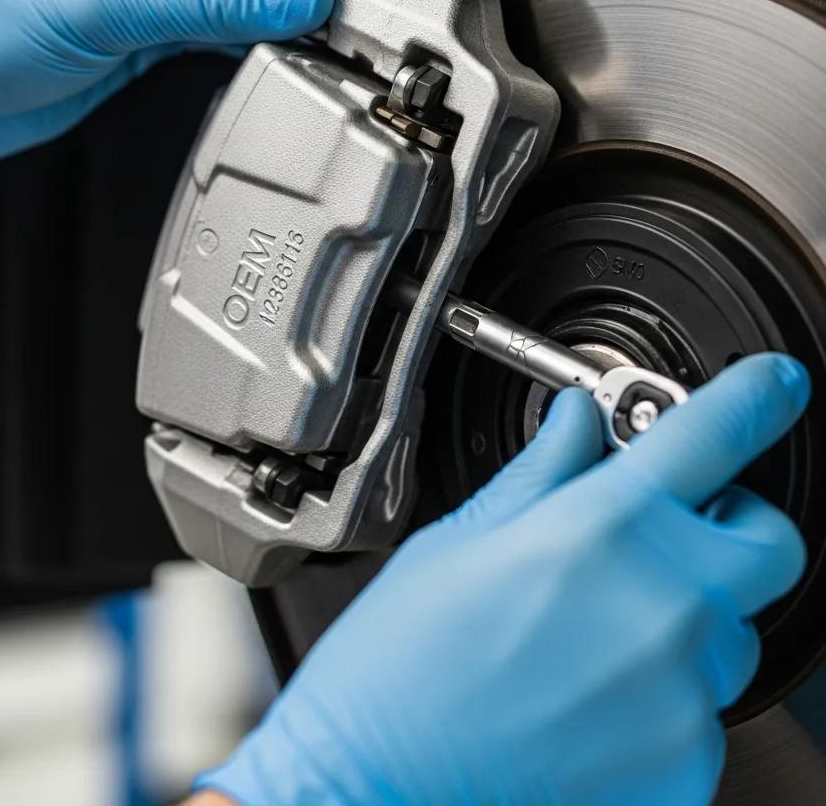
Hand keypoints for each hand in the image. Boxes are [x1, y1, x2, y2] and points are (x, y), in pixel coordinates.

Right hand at [199, 353, 808, 805]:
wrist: (377, 786)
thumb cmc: (400, 666)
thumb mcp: (459, 541)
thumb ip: (540, 473)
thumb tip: (576, 422)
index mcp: (599, 528)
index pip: (714, 435)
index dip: (756, 395)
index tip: (773, 385)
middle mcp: (661, 606)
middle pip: (767, 541)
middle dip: (729, 522)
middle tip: (667, 531)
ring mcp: (682, 695)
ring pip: (730, 631)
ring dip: (683, 617)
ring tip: (592, 634)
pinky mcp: (685, 767)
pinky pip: (703, 710)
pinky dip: (660, 694)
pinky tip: (584, 696)